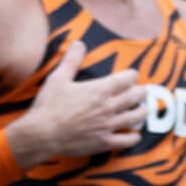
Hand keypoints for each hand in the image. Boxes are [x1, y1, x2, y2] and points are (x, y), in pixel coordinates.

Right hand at [3, 41, 145, 167]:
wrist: (41, 134)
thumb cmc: (49, 105)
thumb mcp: (58, 78)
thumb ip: (72, 59)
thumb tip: (79, 43)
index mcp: (100, 89)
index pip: (128, 78)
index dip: (132, 75)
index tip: (132, 75)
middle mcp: (108, 107)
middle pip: (136, 96)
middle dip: (141, 92)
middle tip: (141, 91)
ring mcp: (108, 126)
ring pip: (136, 117)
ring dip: (143, 112)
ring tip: (144, 110)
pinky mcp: (104, 142)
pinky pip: (126, 141)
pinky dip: (134, 137)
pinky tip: (135, 135)